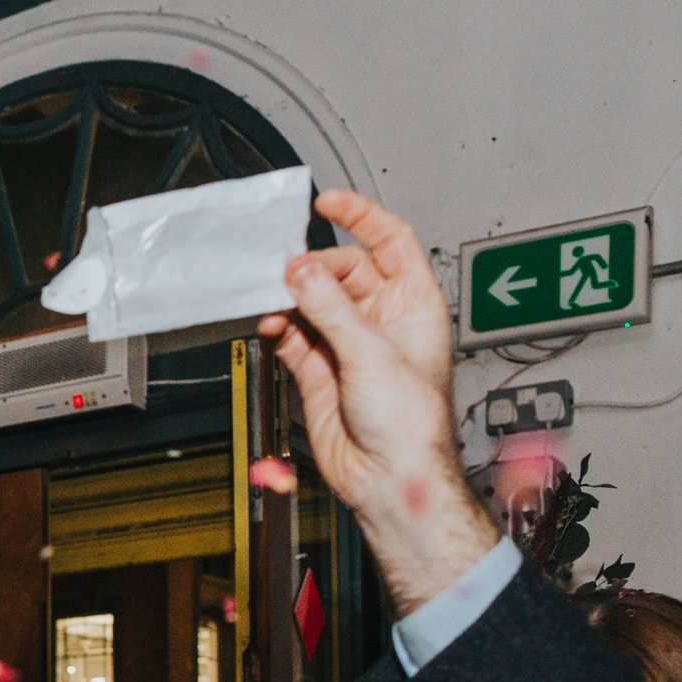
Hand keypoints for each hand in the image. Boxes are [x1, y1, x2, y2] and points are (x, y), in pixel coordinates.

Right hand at [256, 189, 498, 612]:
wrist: (390, 478)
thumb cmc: (411, 424)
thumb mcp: (372, 352)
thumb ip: (331, 308)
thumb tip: (302, 272)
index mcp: (413, 304)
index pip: (390, 242)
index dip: (362, 217)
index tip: (329, 203)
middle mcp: (382, 320)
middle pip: (342, 271)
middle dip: (313, 266)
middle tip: (287, 269)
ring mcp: (349, 345)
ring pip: (313, 303)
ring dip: (290, 297)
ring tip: (271, 295)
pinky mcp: (321, 371)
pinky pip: (294, 336)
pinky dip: (278, 327)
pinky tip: (268, 322)